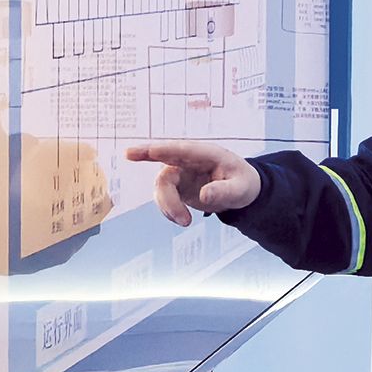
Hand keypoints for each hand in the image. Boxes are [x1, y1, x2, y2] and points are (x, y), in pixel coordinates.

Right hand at [125, 141, 260, 226]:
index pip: (182, 149)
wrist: (240, 192)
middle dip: (144, 156)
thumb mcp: (241, 189)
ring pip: (162, 185)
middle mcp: (189, 160)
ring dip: (167, 205)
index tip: (142, 151)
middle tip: (129, 155)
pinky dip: (168, 210)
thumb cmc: (243, 183)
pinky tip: (182, 219)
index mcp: (207, 154)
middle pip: (163, 158)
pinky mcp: (176, 186)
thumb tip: (204, 196)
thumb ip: (224, 191)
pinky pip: (164, 197)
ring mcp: (180, 172)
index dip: (162, 149)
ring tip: (185, 222)